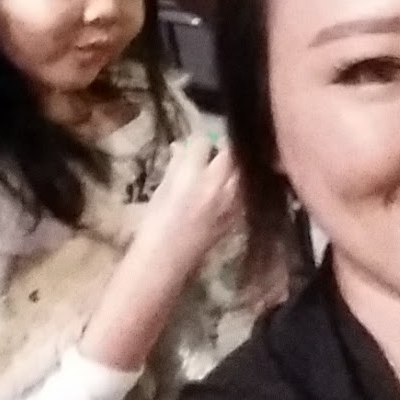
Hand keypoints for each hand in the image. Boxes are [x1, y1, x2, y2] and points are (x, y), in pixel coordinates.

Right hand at [130, 135, 240, 275]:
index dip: (200, 140)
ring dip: (235, 166)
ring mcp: (230, 202)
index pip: (203, 142)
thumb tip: (182, 147)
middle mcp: (216, 184)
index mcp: (192, 174)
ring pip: (242, 172)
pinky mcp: (237, 216)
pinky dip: (239, 187)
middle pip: (230, 153)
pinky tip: (229, 189)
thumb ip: (176, 164)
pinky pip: (244, 193)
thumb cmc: (156, 223)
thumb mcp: (162, 189)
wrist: (167, 259)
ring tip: (225, 168)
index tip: (198, 143)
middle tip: (216, 150)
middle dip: (224, 148)